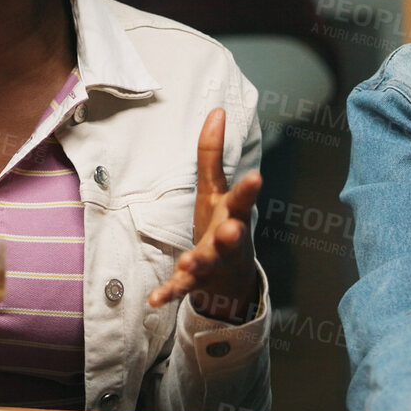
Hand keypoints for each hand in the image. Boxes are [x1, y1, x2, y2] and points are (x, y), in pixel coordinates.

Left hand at [147, 109, 262, 322]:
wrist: (230, 280)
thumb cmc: (222, 224)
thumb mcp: (216, 189)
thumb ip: (213, 152)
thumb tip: (216, 110)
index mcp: (232, 214)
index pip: (242, 199)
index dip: (249, 189)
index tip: (256, 177)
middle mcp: (226, 240)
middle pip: (232, 236)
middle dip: (232, 234)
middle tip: (231, 230)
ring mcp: (212, 263)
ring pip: (206, 263)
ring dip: (197, 263)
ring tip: (187, 264)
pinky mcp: (195, 283)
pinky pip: (182, 289)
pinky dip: (169, 293)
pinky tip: (153, 300)